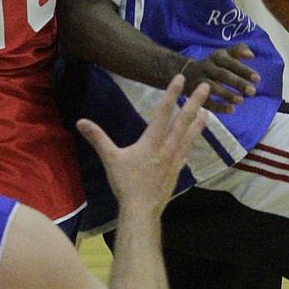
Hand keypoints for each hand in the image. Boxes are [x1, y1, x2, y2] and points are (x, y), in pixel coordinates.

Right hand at [77, 76, 208, 214]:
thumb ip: (98, 138)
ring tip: (207, 112)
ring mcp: (174, 160)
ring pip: (189, 136)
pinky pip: (185, 154)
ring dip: (198, 123)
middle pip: (183, 121)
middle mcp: (167, 147)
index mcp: (151, 142)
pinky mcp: (176, 172)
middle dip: (194, 102)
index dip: (171, 94)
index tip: (181, 78)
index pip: (163, 112)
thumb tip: (81, 122)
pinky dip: (190, 145)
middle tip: (206, 87)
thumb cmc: (126, 184)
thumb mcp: (110, 159)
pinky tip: (191, 143)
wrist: (142, 210)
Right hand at [180, 44, 259, 113]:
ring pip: (213, 87)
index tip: (258, 79)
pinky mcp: (194, 94)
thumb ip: (238, 51)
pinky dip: (218, 106)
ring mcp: (199, 81)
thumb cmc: (212, 65)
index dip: (244, 70)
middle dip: (238, 83)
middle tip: (253, 92)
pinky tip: (231, 110)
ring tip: (241, 100)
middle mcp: (207, 67)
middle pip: (223, 75)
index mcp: (216, 57)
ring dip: (227, 94)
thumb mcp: (223, 54)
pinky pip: (206, 101)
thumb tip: (251, 55)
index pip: (231, 63)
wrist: (185, 73)